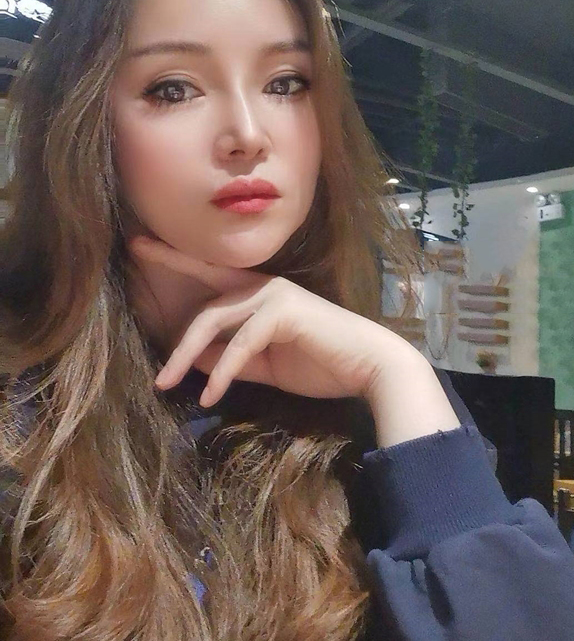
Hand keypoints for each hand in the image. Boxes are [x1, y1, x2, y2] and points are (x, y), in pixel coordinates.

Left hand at [128, 234, 424, 408]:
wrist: (368, 368)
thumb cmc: (320, 363)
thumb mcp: (264, 365)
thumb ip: (231, 358)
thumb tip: (192, 358)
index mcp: (257, 293)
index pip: (208, 274)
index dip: (173, 257)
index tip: (137, 244)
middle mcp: (263, 286)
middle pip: (205, 306)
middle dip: (175, 342)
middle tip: (156, 378)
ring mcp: (274, 294)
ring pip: (215, 320)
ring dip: (187, 356)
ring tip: (168, 387)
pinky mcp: (284, 311)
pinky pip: (241, 342)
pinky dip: (223, 372)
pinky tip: (212, 396)